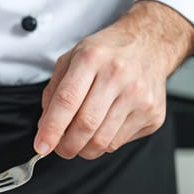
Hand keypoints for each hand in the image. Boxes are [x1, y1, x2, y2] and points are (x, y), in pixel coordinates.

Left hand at [35, 0, 193, 159]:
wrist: (149, 44)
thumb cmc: (107, 53)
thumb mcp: (72, 59)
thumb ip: (54, 91)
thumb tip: (45, 127)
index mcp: (92, 58)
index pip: (67, 100)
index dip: (51, 128)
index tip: (41, 146)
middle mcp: (118, 75)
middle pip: (85, 125)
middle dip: (66, 146)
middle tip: (59, 149)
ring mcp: (139, 95)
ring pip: (103, 140)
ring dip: (84, 149)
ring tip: (79, 142)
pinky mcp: (152, 113)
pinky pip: (119, 142)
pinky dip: (104, 144)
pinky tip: (102, 129)